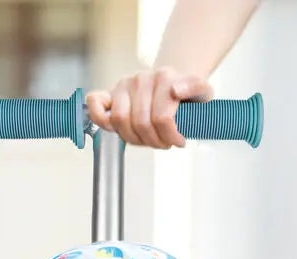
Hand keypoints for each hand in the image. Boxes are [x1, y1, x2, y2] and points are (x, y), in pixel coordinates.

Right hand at [86, 69, 213, 148]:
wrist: (175, 82)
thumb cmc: (186, 95)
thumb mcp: (202, 91)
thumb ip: (195, 87)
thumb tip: (175, 90)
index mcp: (164, 78)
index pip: (162, 118)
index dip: (171, 136)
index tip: (179, 140)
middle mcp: (141, 79)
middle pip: (141, 124)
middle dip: (155, 141)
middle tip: (164, 142)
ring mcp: (124, 85)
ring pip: (120, 120)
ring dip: (134, 138)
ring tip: (148, 139)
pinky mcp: (111, 92)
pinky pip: (95, 102)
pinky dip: (99, 118)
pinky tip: (115, 129)